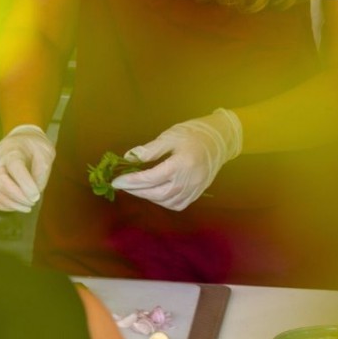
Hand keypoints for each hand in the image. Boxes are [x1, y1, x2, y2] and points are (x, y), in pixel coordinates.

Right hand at [0, 124, 55, 211]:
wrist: (21, 141)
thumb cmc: (35, 147)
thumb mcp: (46, 153)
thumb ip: (42, 172)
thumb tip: (34, 193)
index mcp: (13, 150)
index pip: (14, 167)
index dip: (25, 183)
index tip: (36, 196)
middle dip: (17, 196)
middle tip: (32, 202)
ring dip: (11, 204)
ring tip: (27, 207)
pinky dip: (4, 205)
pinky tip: (17, 205)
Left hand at [111, 108, 242, 211]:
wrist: (220, 139)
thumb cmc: (193, 134)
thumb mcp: (170, 137)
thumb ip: (149, 150)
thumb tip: (129, 157)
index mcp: (181, 164)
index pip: (150, 178)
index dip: (131, 181)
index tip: (116, 182)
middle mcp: (188, 180)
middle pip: (156, 193)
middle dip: (136, 191)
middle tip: (123, 186)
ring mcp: (195, 188)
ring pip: (166, 201)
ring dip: (149, 197)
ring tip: (137, 188)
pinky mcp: (198, 192)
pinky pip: (178, 204)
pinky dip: (164, 202)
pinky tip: (155, 194)